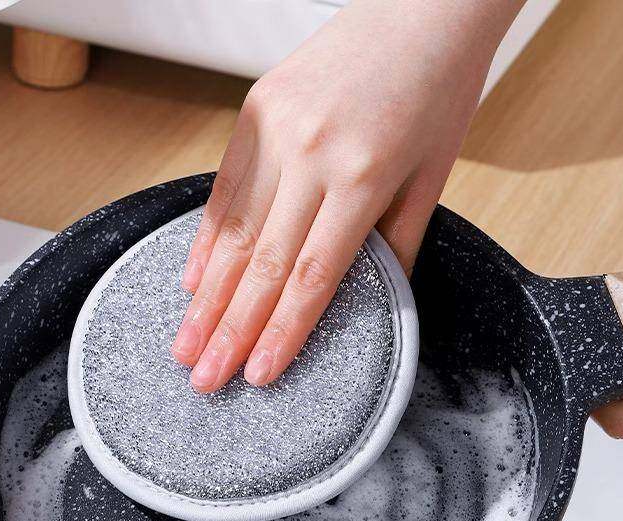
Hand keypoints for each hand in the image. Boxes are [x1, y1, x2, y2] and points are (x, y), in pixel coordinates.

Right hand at [171, 0, 523, 392]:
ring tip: (185, 346)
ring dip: (206, 298)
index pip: (313, 276)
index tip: (257, 376)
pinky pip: (223, 189)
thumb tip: (370, 303)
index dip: (282, 333)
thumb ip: (396, 245)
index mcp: (363, 177)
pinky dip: (204, 241)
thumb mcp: (433, 176)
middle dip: (231, 331)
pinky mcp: (255, 111)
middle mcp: (311, 154)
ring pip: (232, 232)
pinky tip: (191, 283)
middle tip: (204, 380)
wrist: (421, 3)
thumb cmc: (437, 90)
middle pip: (262, 264)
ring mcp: (275, 129)